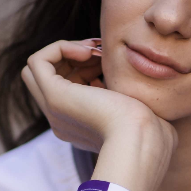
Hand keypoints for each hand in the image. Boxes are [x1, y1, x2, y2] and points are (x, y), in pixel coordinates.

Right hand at [21, 39, 175, 190]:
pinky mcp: (55, 96)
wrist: (144, 142)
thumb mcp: (141, 113)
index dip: (85, 67)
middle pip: (49, 77)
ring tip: (95, 51)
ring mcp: (55, 109)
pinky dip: (60, 48)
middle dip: (72, 57)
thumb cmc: (152, 133)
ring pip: (38, 69)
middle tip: (100, 53)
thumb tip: (134, 95)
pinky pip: (38, 61)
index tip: (110, 62)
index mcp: (82, 126)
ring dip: (66, 50)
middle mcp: (63, 119)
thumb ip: (133, 103)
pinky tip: (87, 52)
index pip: (68, 88)